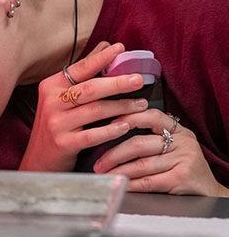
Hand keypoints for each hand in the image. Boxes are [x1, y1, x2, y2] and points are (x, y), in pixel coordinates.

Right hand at [21, 41, 150, 171]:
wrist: (39, 159)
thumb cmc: (56, 124)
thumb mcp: (62, 97)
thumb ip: (84, 73)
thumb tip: (106, 46)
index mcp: (51, 86)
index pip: (80, 68)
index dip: (100, 57)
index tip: (120, 48)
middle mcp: (51, 102)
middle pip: (90, 88)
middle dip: (117, 83)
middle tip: (139, 79)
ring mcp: (56, 123)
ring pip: (95, 111)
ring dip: (122, 107)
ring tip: (141, 104)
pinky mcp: (63, 143)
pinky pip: (93, 135)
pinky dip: (111, 130)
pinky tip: (126, 126)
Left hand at [94, 110, 228, 195]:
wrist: (208, 191)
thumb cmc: (183, 167)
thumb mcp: (173, 146)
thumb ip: (152, 136)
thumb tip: (113, 130)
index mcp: (178, 130)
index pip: (150, 115)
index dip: (127, 117)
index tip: (106, 125)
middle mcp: (182, 141)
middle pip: (139, 143)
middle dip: (113, 154)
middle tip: (99, 162)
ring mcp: (184, 159)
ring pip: (142, 164)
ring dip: (119, 170)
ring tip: (105, 174)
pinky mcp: (182, 178)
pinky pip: (149, 181)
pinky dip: (131, 183)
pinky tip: (121, 184)